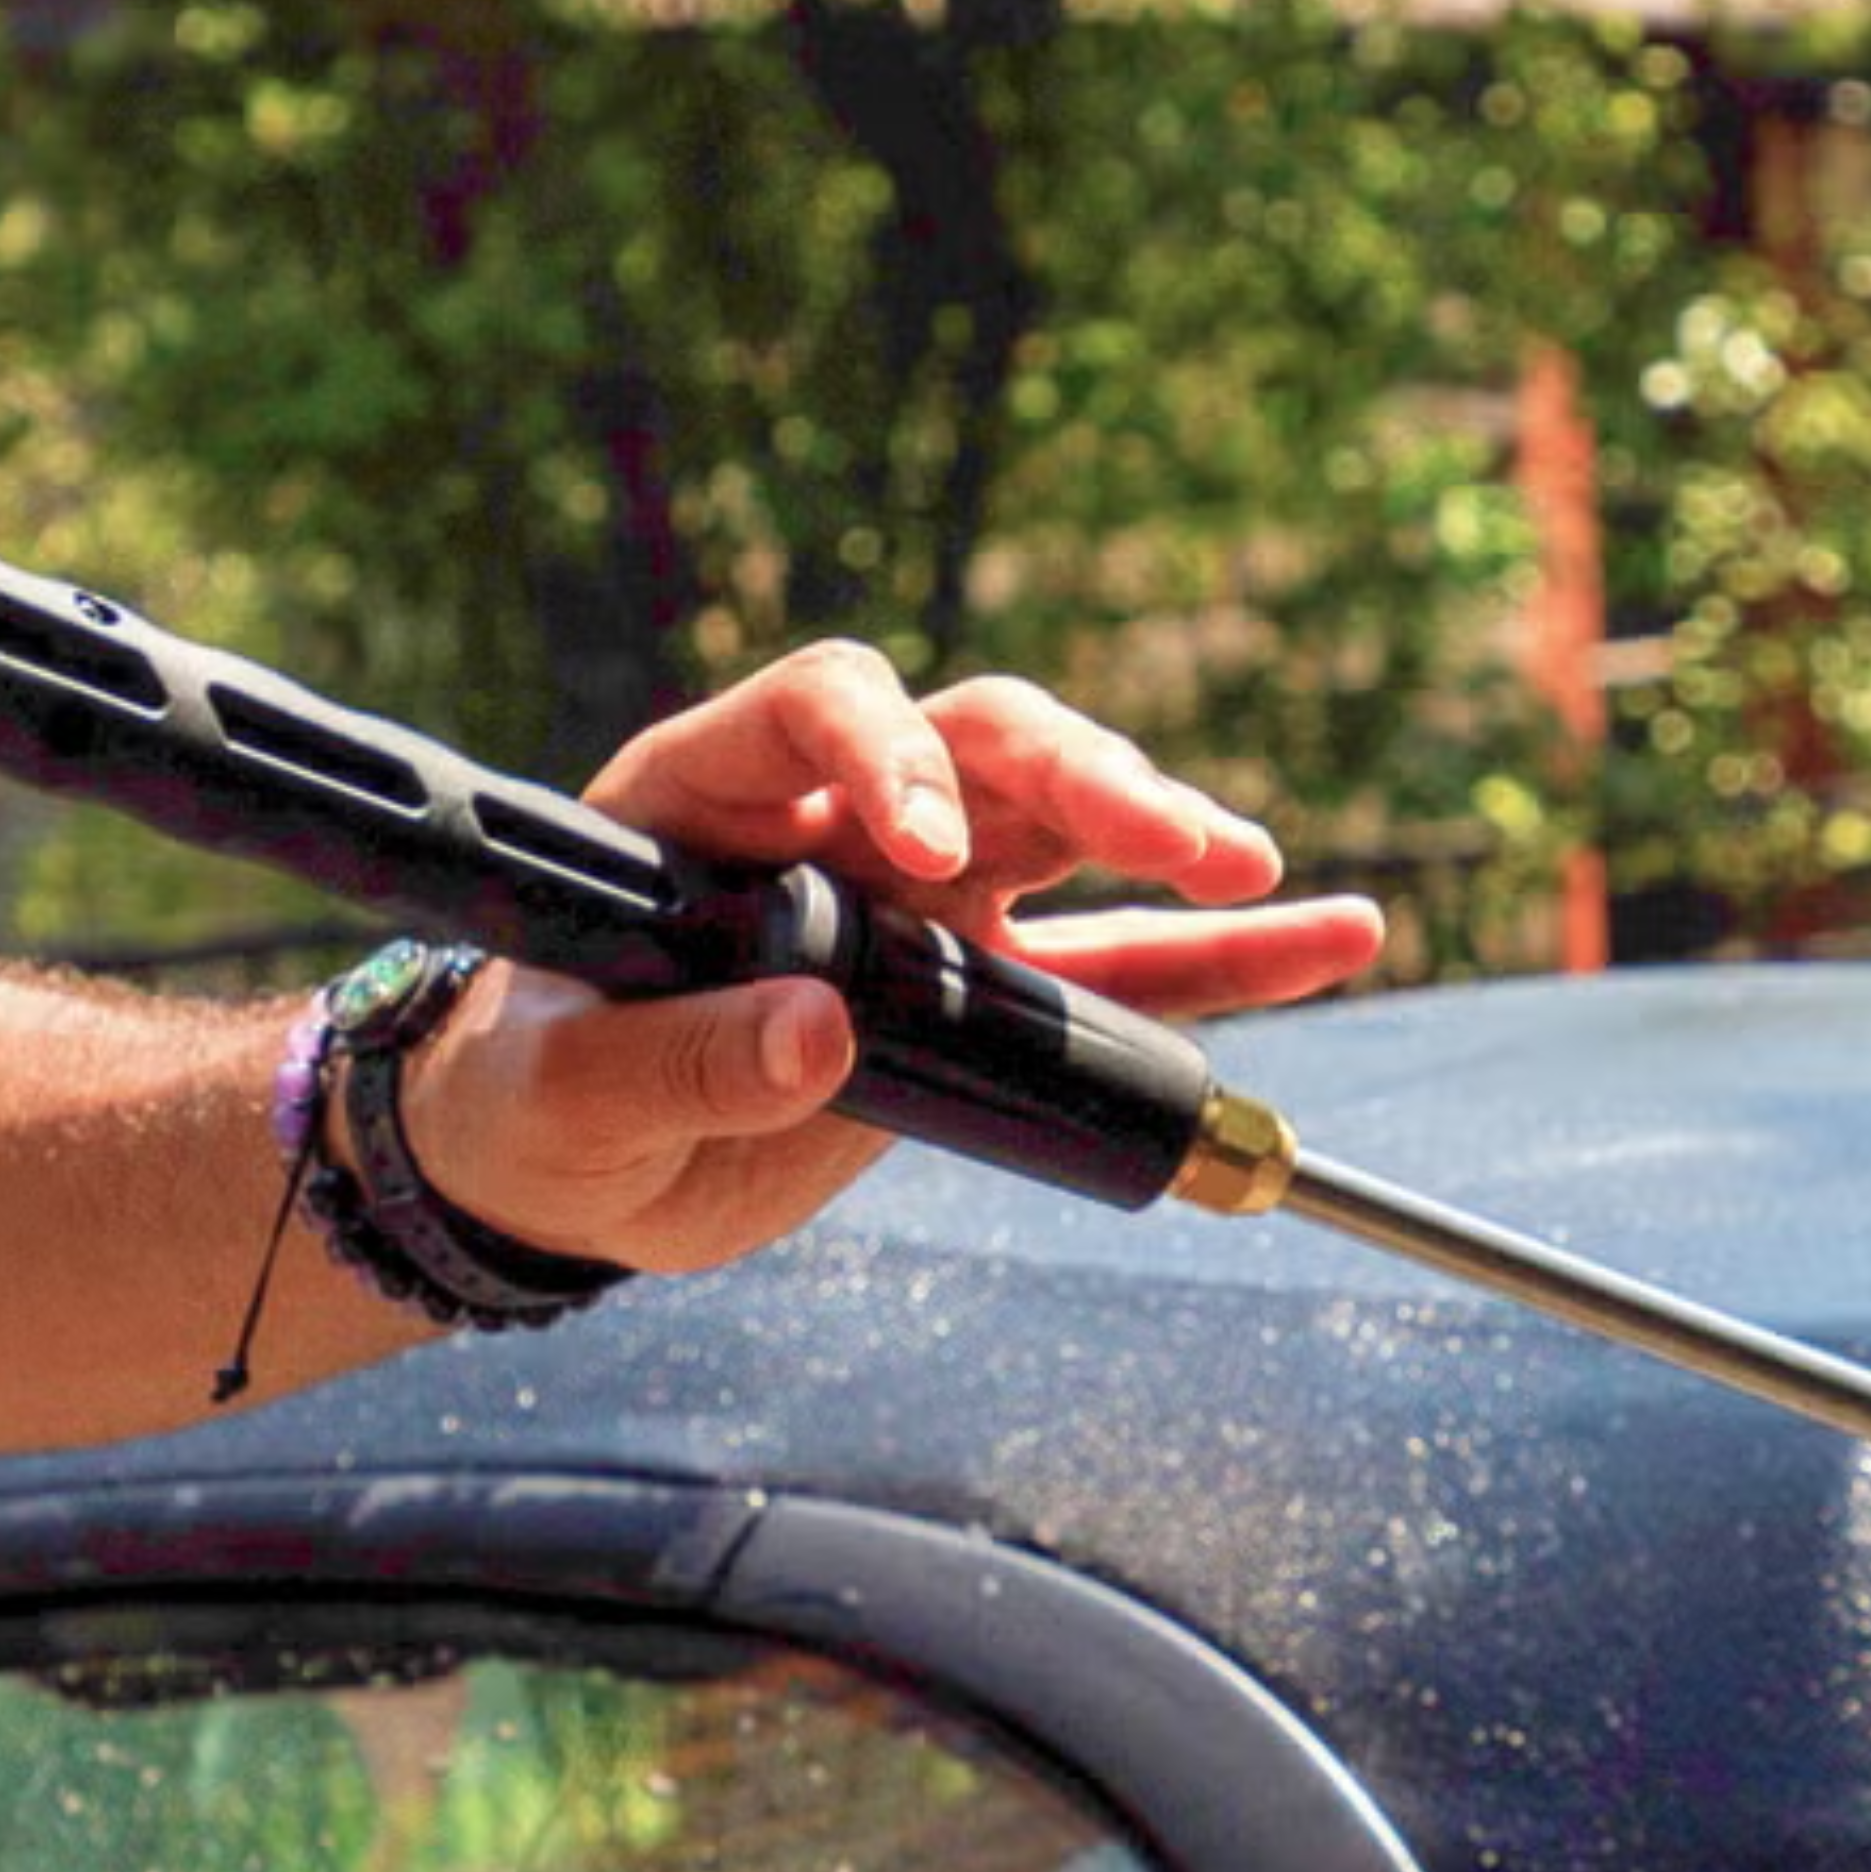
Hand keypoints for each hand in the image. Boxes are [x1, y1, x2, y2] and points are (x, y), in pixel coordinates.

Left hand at [401, 640, 1389, 1269]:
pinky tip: (1334, 942)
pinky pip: (1118, 964)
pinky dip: (1222, 957)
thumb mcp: (568, 1101)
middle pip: (978, 738)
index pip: (818, 700)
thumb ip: (677, 1064)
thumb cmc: (537, 1104)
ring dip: (1165, 835)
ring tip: (1253, 874)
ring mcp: (921, 897)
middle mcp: (835, 816)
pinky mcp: (980, 993)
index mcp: (710, 794)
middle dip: (1078, 771)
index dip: (880, 749)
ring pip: (1066, 823)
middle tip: (1164, 837)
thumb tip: (822, 1035)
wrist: (561, 1171)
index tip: (922, 848)